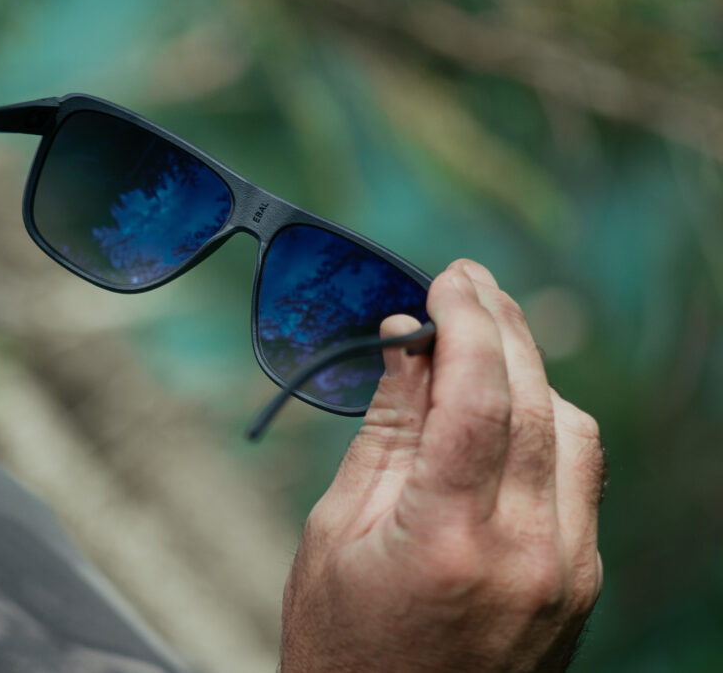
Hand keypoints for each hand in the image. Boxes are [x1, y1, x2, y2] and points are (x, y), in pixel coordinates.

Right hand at [280, 259, 603, 671]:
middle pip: (535, 401)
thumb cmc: (340, 645)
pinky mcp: (581, 583)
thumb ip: (385, 433)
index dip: (466, 322)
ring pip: (572, 431)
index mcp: (447, 540)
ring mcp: (568, 573)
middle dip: (501, 327)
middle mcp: (527, 554)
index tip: (447, 278)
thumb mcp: (334, 533)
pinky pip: (580, 477)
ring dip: (530, 372)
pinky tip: (505, 408)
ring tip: (480, 340)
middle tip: (465, 284)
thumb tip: (407, 343)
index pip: (479, 397)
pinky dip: (545, 424)